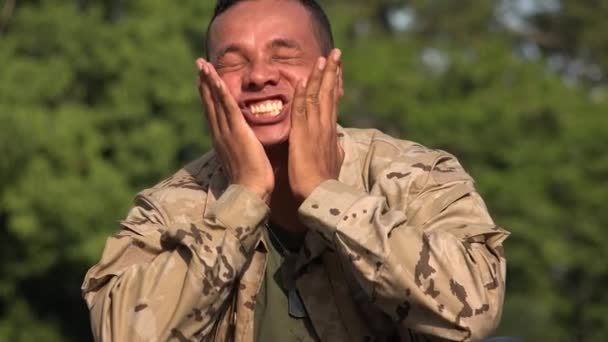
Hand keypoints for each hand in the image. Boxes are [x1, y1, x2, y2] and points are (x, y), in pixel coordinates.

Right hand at [196, 59, 273, 202]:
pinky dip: (220, 92)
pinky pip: (227, 107)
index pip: (213, 112)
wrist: (250, 191)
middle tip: (199, 64)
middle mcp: (219, 133)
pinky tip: (215, 79)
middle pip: (209, 103)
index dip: (208, 95)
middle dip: (204, 83)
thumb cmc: (252, 181)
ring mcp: (226, 132)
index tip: (204, 80)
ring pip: (215, 101)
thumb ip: (242, 148)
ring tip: (203, 64)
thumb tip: (245, 143)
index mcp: (222, 140)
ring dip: (208, 81)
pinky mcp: (236, 131)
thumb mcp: (244, 160)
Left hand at [288, 49, 343, 200]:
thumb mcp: (334, 163)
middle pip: (329, 94)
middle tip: (335, 53)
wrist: (320, 195)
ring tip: (322, 59)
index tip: (336, 69)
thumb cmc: (324, 183)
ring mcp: (315, 130)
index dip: (334, 84)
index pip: (333, 103)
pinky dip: (302, 95)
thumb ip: (335, 150)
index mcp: (331, 133)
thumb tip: (339, 144)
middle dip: (332, 72)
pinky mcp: (303, 136)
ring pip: (317, 98)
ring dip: (319, 77)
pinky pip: (302, 111)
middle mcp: (326, 127)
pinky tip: (301, 82)